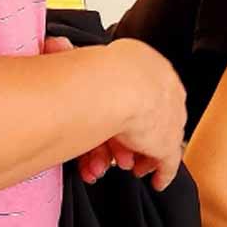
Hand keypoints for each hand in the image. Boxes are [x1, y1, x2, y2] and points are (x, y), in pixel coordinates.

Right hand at [44, 36, 185, 189]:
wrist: (118, 85)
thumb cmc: (96, 68)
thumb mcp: (80, 57)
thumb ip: (70, 56)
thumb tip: (54, 45)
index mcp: (149, 66)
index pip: (137, 95)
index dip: (117, 112)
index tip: (103, 123)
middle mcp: (167, 92)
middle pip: (146, 120)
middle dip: (125, 138)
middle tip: (111, 149)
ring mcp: (172, 119)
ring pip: (153, 143)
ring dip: (134, 156)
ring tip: (119, 164)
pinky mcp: (170, 143)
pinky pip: (169, 163)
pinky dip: (161, 173)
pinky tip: (155, 182)